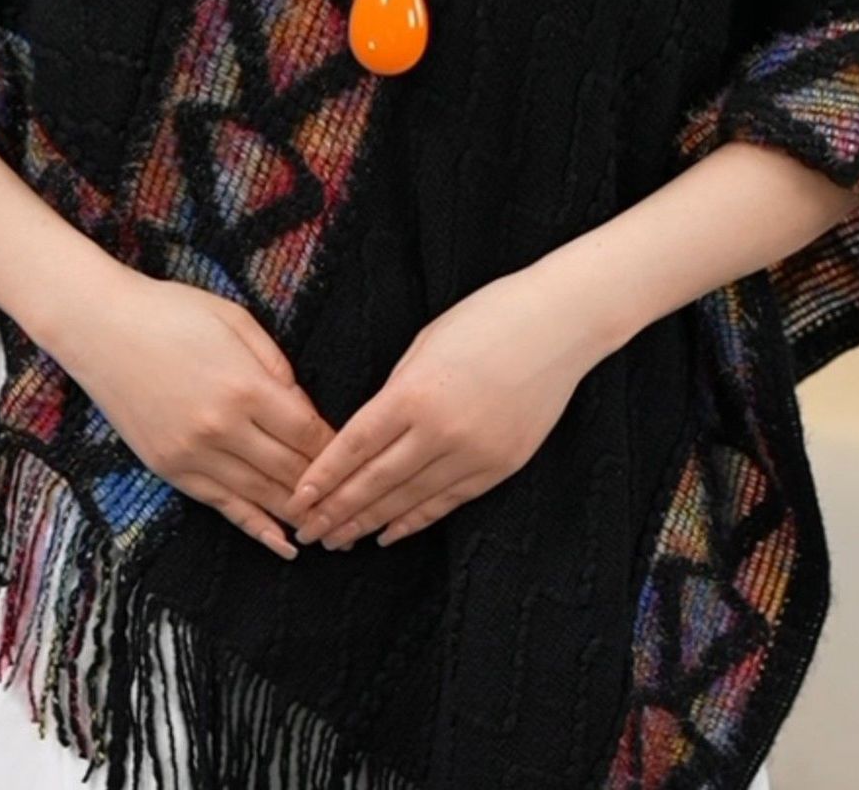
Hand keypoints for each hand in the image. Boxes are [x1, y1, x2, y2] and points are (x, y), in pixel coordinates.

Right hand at [47, 272, 337, 561]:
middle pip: (291, 472)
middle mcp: (223, 429)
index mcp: (246, 388)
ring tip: (335, 534)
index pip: (309, 434)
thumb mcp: (236, 321)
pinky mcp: (171, 469)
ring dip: (300, 516)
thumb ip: (276, 365)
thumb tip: (303, 405)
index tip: (361, 462)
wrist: (101, 328)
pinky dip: (256, 529)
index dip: (338, 452)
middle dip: (328, 492)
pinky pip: (223, 507)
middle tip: (362, 511)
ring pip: (262, 496)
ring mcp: (194, 454)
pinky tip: (283, 545)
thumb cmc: (172, 312)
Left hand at [280, 265, 616, 550]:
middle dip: (338, 510)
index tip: (298, 499)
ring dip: (370, 522)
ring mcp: (475, 453)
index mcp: (415, 393)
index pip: (356, 445)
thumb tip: (368, 432)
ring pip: (410, 499)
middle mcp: (442, 430)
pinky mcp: (501, 466)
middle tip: (308, 532)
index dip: (324, 477)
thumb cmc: (486, 318)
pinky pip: (448, 501)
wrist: (560, 324)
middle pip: (377, 481)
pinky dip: (415, 520)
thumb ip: (397, 391)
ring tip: (339, 540)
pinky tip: (390, 533)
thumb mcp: (426, 344)